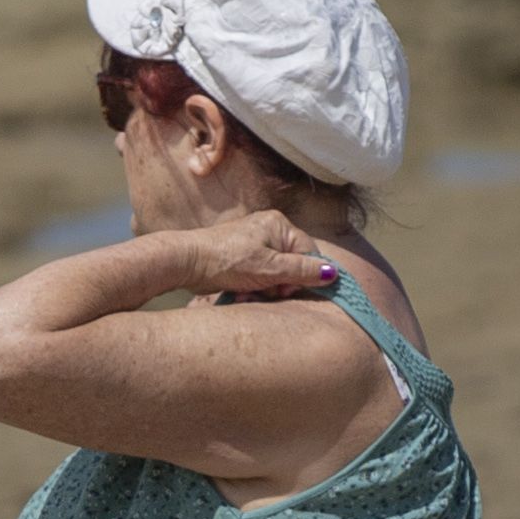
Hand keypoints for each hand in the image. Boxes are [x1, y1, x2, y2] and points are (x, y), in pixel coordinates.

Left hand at [175, 209, 340, 302]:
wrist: (187, 262)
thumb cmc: (227, 261)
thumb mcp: (269, 268)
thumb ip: (302, 271)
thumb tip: (333, 273)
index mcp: (279, 225)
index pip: (308, 253)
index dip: (302, 276)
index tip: (286, 291)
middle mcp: (269, 230)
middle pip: (292, 265)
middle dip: (280, 285)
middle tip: (265, 293)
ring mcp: (254, 243)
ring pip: (275, 273)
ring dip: (265, 289)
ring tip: (248, 293)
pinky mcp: (241, 257)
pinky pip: (259, 275)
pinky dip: (254, 287)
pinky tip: (241, 293)